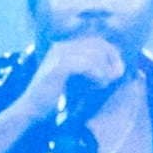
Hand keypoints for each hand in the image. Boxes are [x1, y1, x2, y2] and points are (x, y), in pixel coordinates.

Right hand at [13, 30, 128, 118]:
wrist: (32, 111)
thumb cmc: (57, 98)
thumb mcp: (78, 80)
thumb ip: (92, 70)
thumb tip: (118, 67)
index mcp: (64, 47)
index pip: (96, 41)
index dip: (112, 53)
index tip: (119, 71)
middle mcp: (60, 47)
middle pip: (98, 44)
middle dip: (112, 60)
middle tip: (116, 77)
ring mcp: (57, 56)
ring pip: (94, 54)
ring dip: (105, 70)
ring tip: (104, 84)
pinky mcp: (58, 68)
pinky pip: (86, 65)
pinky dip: (97, 75)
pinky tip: (99, 86)